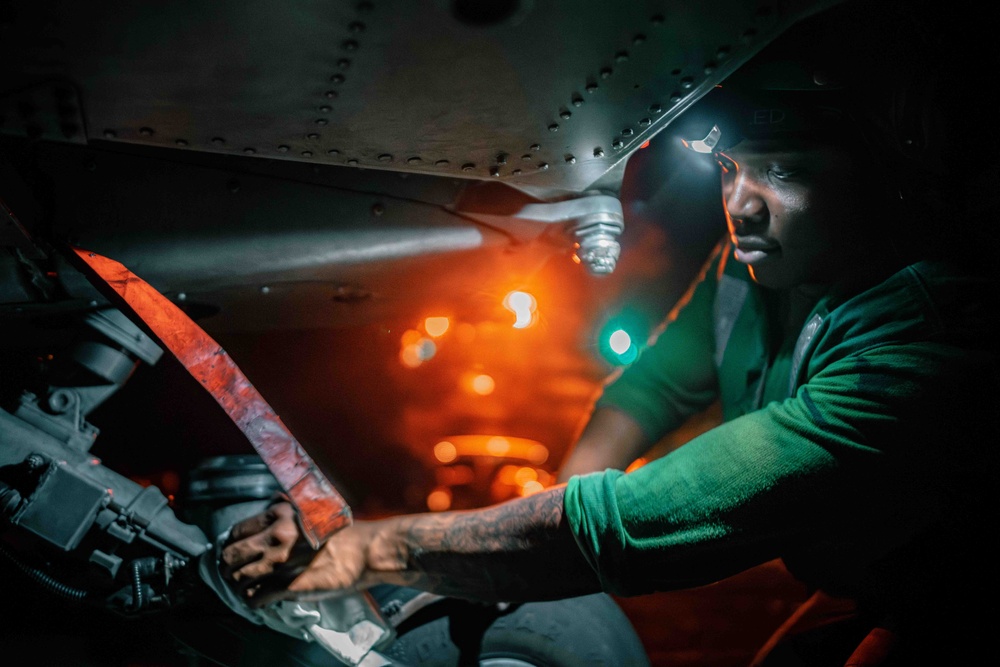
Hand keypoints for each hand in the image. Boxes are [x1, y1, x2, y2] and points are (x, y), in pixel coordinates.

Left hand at [220, 501, 373, 606]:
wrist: (366, 552)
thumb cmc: (343, 533)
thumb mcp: (310, 510)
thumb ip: (286, 509)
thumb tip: (268, 510)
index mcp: (279, 515)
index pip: (236, 532)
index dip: (232, 545)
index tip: (237, 553)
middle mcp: (275, 536)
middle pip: (229, 556)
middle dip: (229, 567)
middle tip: (235, 573)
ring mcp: (279, 562)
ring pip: (236, 579)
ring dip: (239, 586)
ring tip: (249, 588)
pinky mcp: (286, 586)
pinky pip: (253, 598)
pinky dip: (254, 601)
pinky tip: (262, 598)